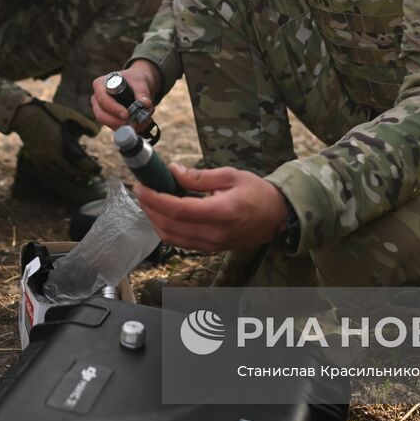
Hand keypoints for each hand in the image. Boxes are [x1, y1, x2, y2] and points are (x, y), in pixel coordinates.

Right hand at [9, 99, 101, 181]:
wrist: (26, 116)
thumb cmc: (49, 113)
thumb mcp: (70, 115)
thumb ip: (85, 125)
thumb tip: (95, 135)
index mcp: (64, 144)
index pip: (81, 163)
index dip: (90, 167)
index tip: (95, 168)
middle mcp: (53, 155)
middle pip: (70, 171)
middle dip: (80, 172)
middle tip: (87, 170)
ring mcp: (43, 159)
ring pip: (59, 173)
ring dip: (69, 172)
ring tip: (76, 170)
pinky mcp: (36, 159)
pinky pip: (48, 171)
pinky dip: (57, 172)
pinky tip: (61, 168)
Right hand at [91, 61, 161, 129]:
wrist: (139, 84)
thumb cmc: (136, 79)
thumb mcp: (141, 82)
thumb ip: (143, 93)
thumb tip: (145, 105)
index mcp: (100, 85)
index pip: (103, 100)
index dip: (114, 109)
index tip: (127, 115)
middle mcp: (97, 99)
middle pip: (101, 115)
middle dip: (117, 122)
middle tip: (133, 125)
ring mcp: (102, 110)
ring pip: (108, 124)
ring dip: (125, 127)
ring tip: (143, 123)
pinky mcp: (109, 119)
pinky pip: (115, 127)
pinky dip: (128, 128)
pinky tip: (140, 125)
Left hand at [136, 164, 288, 251]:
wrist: (277, 217)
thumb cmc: (257, 192)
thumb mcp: (230, 176)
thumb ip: (199, 177)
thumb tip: (172, 171)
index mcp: (221, 213)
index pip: (178, 210)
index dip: (156, 200)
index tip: (142, 187)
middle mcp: (214, 233)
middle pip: (169, 226)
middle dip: (150, 208)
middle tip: (141, 190)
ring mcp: (211, 245)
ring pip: (171, 237)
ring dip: (155, 220)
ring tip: (149, 200)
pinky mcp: (210, 249)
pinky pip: (180, 242)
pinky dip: (166, 228)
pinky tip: (162, 213)